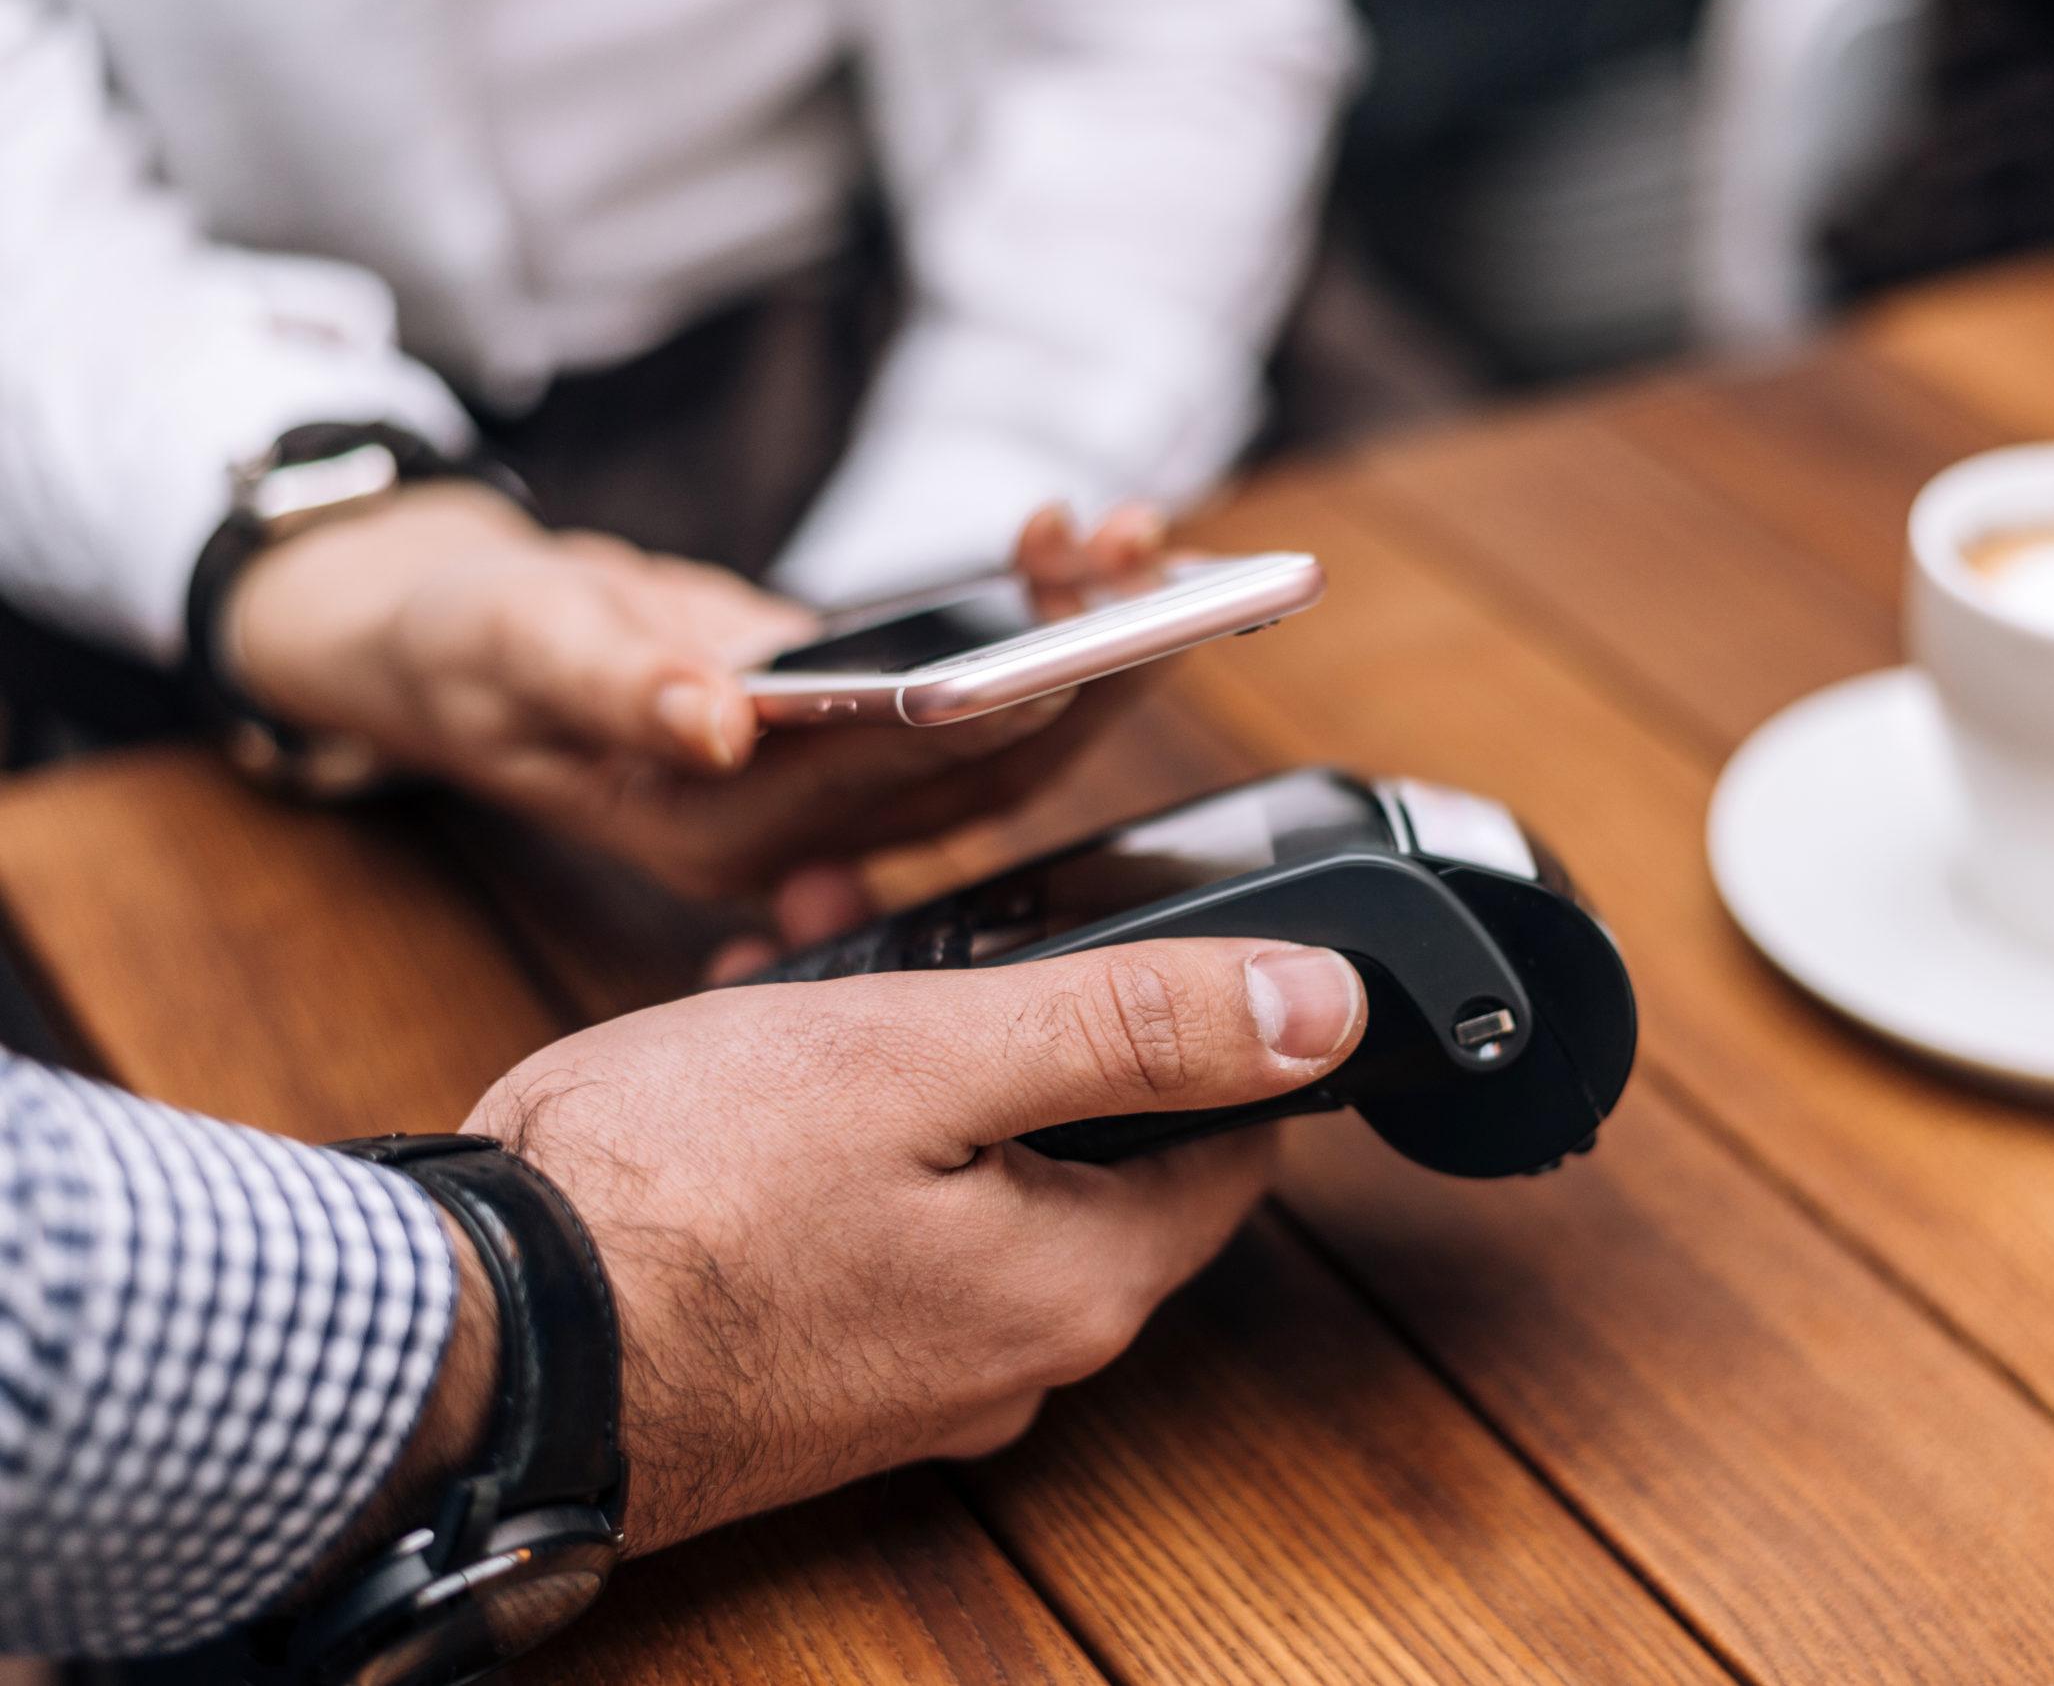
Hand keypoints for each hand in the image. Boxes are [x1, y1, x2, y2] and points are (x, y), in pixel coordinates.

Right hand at [226, 482, 1169, 895]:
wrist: (464, 654)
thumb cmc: (473, 656)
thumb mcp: (518, 652)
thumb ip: (616, 687)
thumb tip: (712, 722)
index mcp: (730, 838)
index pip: (898, 779)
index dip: (999, 711)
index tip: (1079, 644)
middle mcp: (807, 833)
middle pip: (992, 769)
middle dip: (1089, 668)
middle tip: (1159, 572)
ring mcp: (841, 793)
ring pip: (1007, 737)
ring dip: (1086, 642)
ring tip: (1136, 538)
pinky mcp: (858, 740)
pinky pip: (982, 698)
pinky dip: (1039, 626)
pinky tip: (1070, 549)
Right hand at [405, 938, 1362, 1554]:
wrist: (476, 1349)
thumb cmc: (682, 1194)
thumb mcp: (932, 1057)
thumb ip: (1136, 1029)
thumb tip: (1321, 1009)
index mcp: (1079, 1284)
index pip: (1229, 1147)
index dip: (1205, 1026)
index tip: (1138, 942)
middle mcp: (1012, 1358)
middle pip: (1085, 1150)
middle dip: (1019, 1015)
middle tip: (926, 929)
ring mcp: (905, 1380)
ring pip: (963, 1175)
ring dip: (908, 1054)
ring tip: (807, 957)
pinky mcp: (808, 1378)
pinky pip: (867, 1227)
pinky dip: (830, 1131)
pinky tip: (746, 1051)